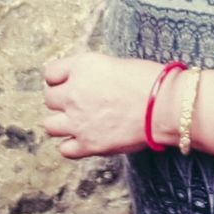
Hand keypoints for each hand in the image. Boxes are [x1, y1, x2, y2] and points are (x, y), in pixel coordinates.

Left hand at [41, 52, 172, 159]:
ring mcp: (78, 121)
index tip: (69, 82)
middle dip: (61, 100)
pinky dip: (72, 145)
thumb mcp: (114, 64)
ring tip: (79, 122)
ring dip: (62, 123)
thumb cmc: (149, 80)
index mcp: (82, 67)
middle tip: (78, 103)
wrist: (165, 106)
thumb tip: (85, 84)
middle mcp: (73, 93)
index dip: (60, 78)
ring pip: (50, 125)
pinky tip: (85, 138)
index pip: (51, 73)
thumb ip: (92, 74)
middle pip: (49, 99)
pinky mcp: (88, 145)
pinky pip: (64, 149)